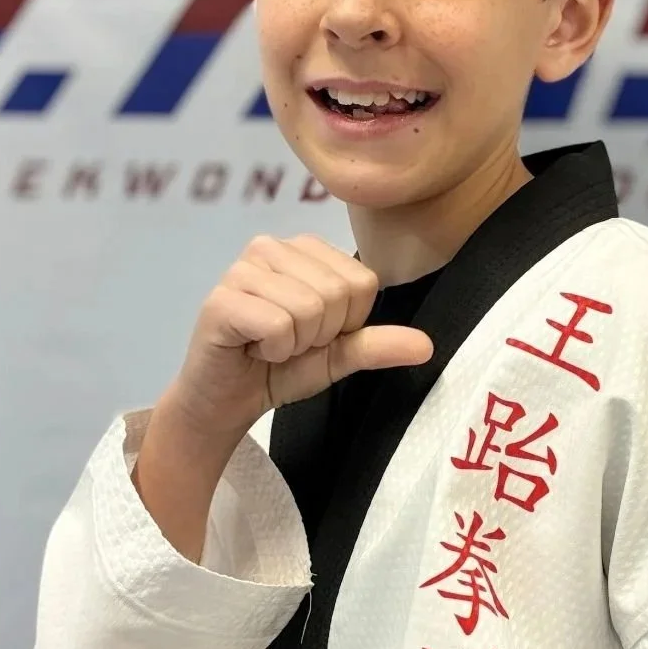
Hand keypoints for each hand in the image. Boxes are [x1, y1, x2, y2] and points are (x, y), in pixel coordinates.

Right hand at [166, 233, 432, 440]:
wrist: (225, 402)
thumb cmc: (280, 369)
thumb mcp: (339, 356)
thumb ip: (378, 344)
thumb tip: (426, 346)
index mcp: (306, 250)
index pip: (362, 282)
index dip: (346, 322)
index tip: (314, 335)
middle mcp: (272, 246)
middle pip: (337, 293)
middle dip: (320, 334)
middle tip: (288, 343)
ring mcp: (243, 268)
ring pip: (308, 307)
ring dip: (294, 344)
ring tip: (269, 345)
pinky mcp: (221, 298)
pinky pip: (277, 325)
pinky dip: (272, 349)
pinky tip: (251, 348)